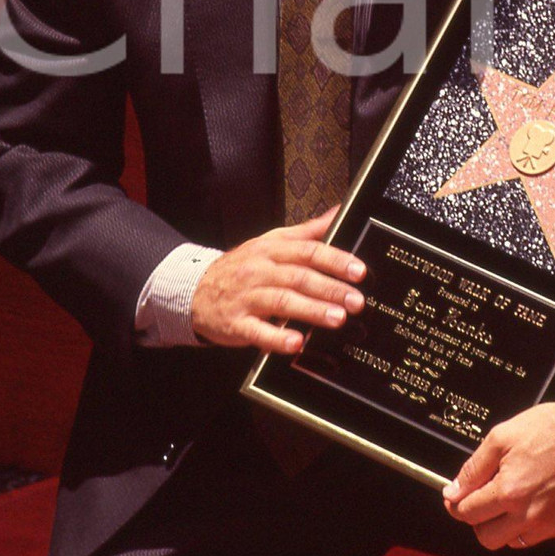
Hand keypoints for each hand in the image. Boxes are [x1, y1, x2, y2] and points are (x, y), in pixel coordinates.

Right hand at [190, 206, 365, 353]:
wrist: (195, 289)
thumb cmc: (242, 266)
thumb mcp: (271, 242)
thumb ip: (307, 231)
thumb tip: (339, 212)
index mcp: (271, 249)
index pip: (307, 251)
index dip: (335, 260)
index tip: (359, 271)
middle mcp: (259, 271)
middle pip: (299, 277)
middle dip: (330, 289)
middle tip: (357, 301)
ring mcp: (246, 297)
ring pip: (282, 301)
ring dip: (311, 310)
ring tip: (337, 318)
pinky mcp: (236, 323)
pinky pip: (257, 331)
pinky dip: (277, 337)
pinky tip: (296, 343)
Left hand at [441, 398, 554, 550]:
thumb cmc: (554, 427)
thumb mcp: (502, 436)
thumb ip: (474, 468)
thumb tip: (454, 490)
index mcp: (511, 491)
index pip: (468, 513)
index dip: (456, 504)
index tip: (455, 498)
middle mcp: (531, 515)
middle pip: (487, 538)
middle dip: (478, 520)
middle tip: (482, 499)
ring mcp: (552, 525)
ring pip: (512, 542)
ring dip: (504, 525)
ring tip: (511, 496)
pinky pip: (538, 536)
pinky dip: (529, 523)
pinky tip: (533, 498)